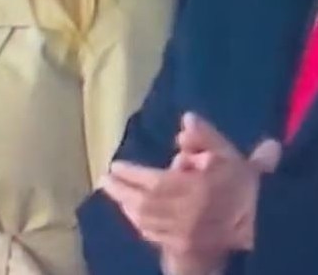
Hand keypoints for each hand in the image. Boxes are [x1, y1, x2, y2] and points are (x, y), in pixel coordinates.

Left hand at [100, 113, 280, 273]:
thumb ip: (206, 137)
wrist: (264, 226)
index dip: (132, 174)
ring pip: (147, 222)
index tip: (114, 165)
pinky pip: (156, 237)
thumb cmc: (245, 186)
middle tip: (104, 180)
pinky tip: (133, 215)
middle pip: (144, 204)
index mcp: (193, 190)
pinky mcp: (185, 248)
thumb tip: (186, 119)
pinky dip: (140, 224)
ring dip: (127, 207)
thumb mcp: (229, 154)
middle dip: (121, 191)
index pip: (153, 182)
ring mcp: (183, 234)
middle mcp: (184, 214)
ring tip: (114, 192)